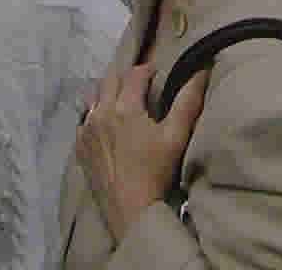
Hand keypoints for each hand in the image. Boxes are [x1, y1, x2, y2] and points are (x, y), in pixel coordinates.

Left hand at [75, 61, 207, 241]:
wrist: (131, 211)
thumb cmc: (156, 173)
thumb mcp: (176, 137)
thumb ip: (188, 101)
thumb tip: (201, 72)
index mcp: (125, 107)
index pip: (135, 74)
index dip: (149, 70)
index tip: (158, 76)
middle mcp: (101, 113)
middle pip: (110, 79)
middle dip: (126, 76)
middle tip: (140, 85)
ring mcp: (86, 131)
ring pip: (92, 97)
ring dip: (107, 93)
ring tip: (121, 101)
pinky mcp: (80, 149)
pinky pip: (83, 121)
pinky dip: (94, 115)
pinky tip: (105, 126)